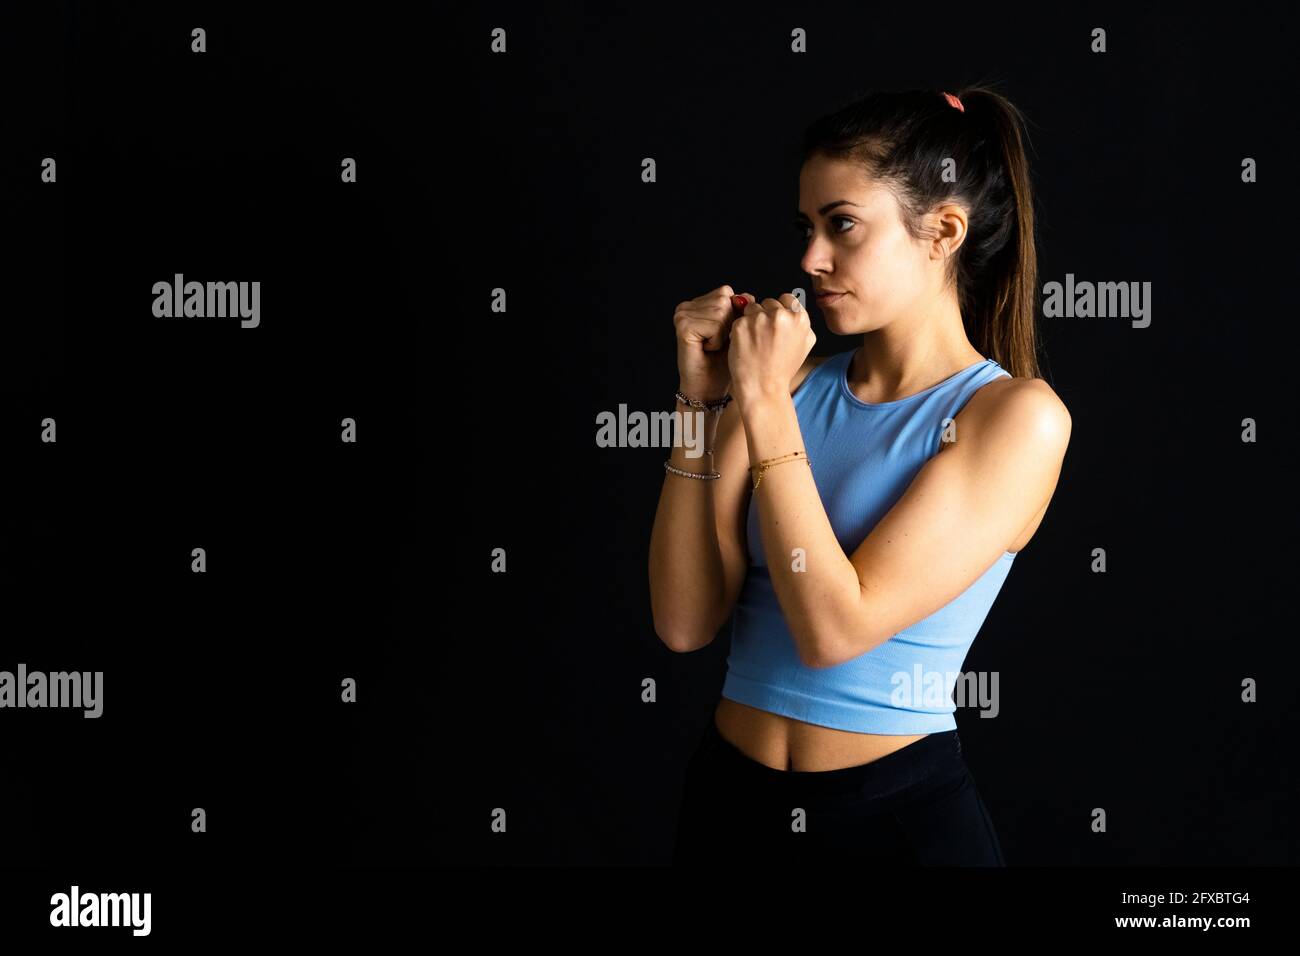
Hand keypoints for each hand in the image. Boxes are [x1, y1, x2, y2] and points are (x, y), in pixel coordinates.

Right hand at [673, 285, 756, 400]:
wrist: (709, 387)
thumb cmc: (723, 362)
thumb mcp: (737, 331)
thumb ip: (741, 310)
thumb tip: (748, 296)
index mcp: (698, 304)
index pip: (727, 292)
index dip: (735, 314)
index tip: (726, 335)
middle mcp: (687, 306)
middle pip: (725, 300)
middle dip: (730, 323)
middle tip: (718, 343)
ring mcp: (682, 315)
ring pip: (721, 311)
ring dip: (724, 333)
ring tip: (713, 346)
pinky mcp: (683, 326)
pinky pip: (715, 324)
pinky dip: (717, 340)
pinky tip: (707, 349)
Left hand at [727, 293, 815, 405]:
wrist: (764, 388)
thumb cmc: (782, 369)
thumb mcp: (805, 344)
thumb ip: (802, 323)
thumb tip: (793, 307)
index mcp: (799, 318)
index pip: (786, 298)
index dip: (780, 310)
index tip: (776, 324)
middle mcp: (780, 315)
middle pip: (768, 302)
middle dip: (765, 315)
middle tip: (765, 337)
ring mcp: (759, 319)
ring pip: (752, 308)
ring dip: (751, 321)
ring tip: (755, 341)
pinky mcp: (741, 325)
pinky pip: (739, 320)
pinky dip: (740, 331)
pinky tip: (746, 345)